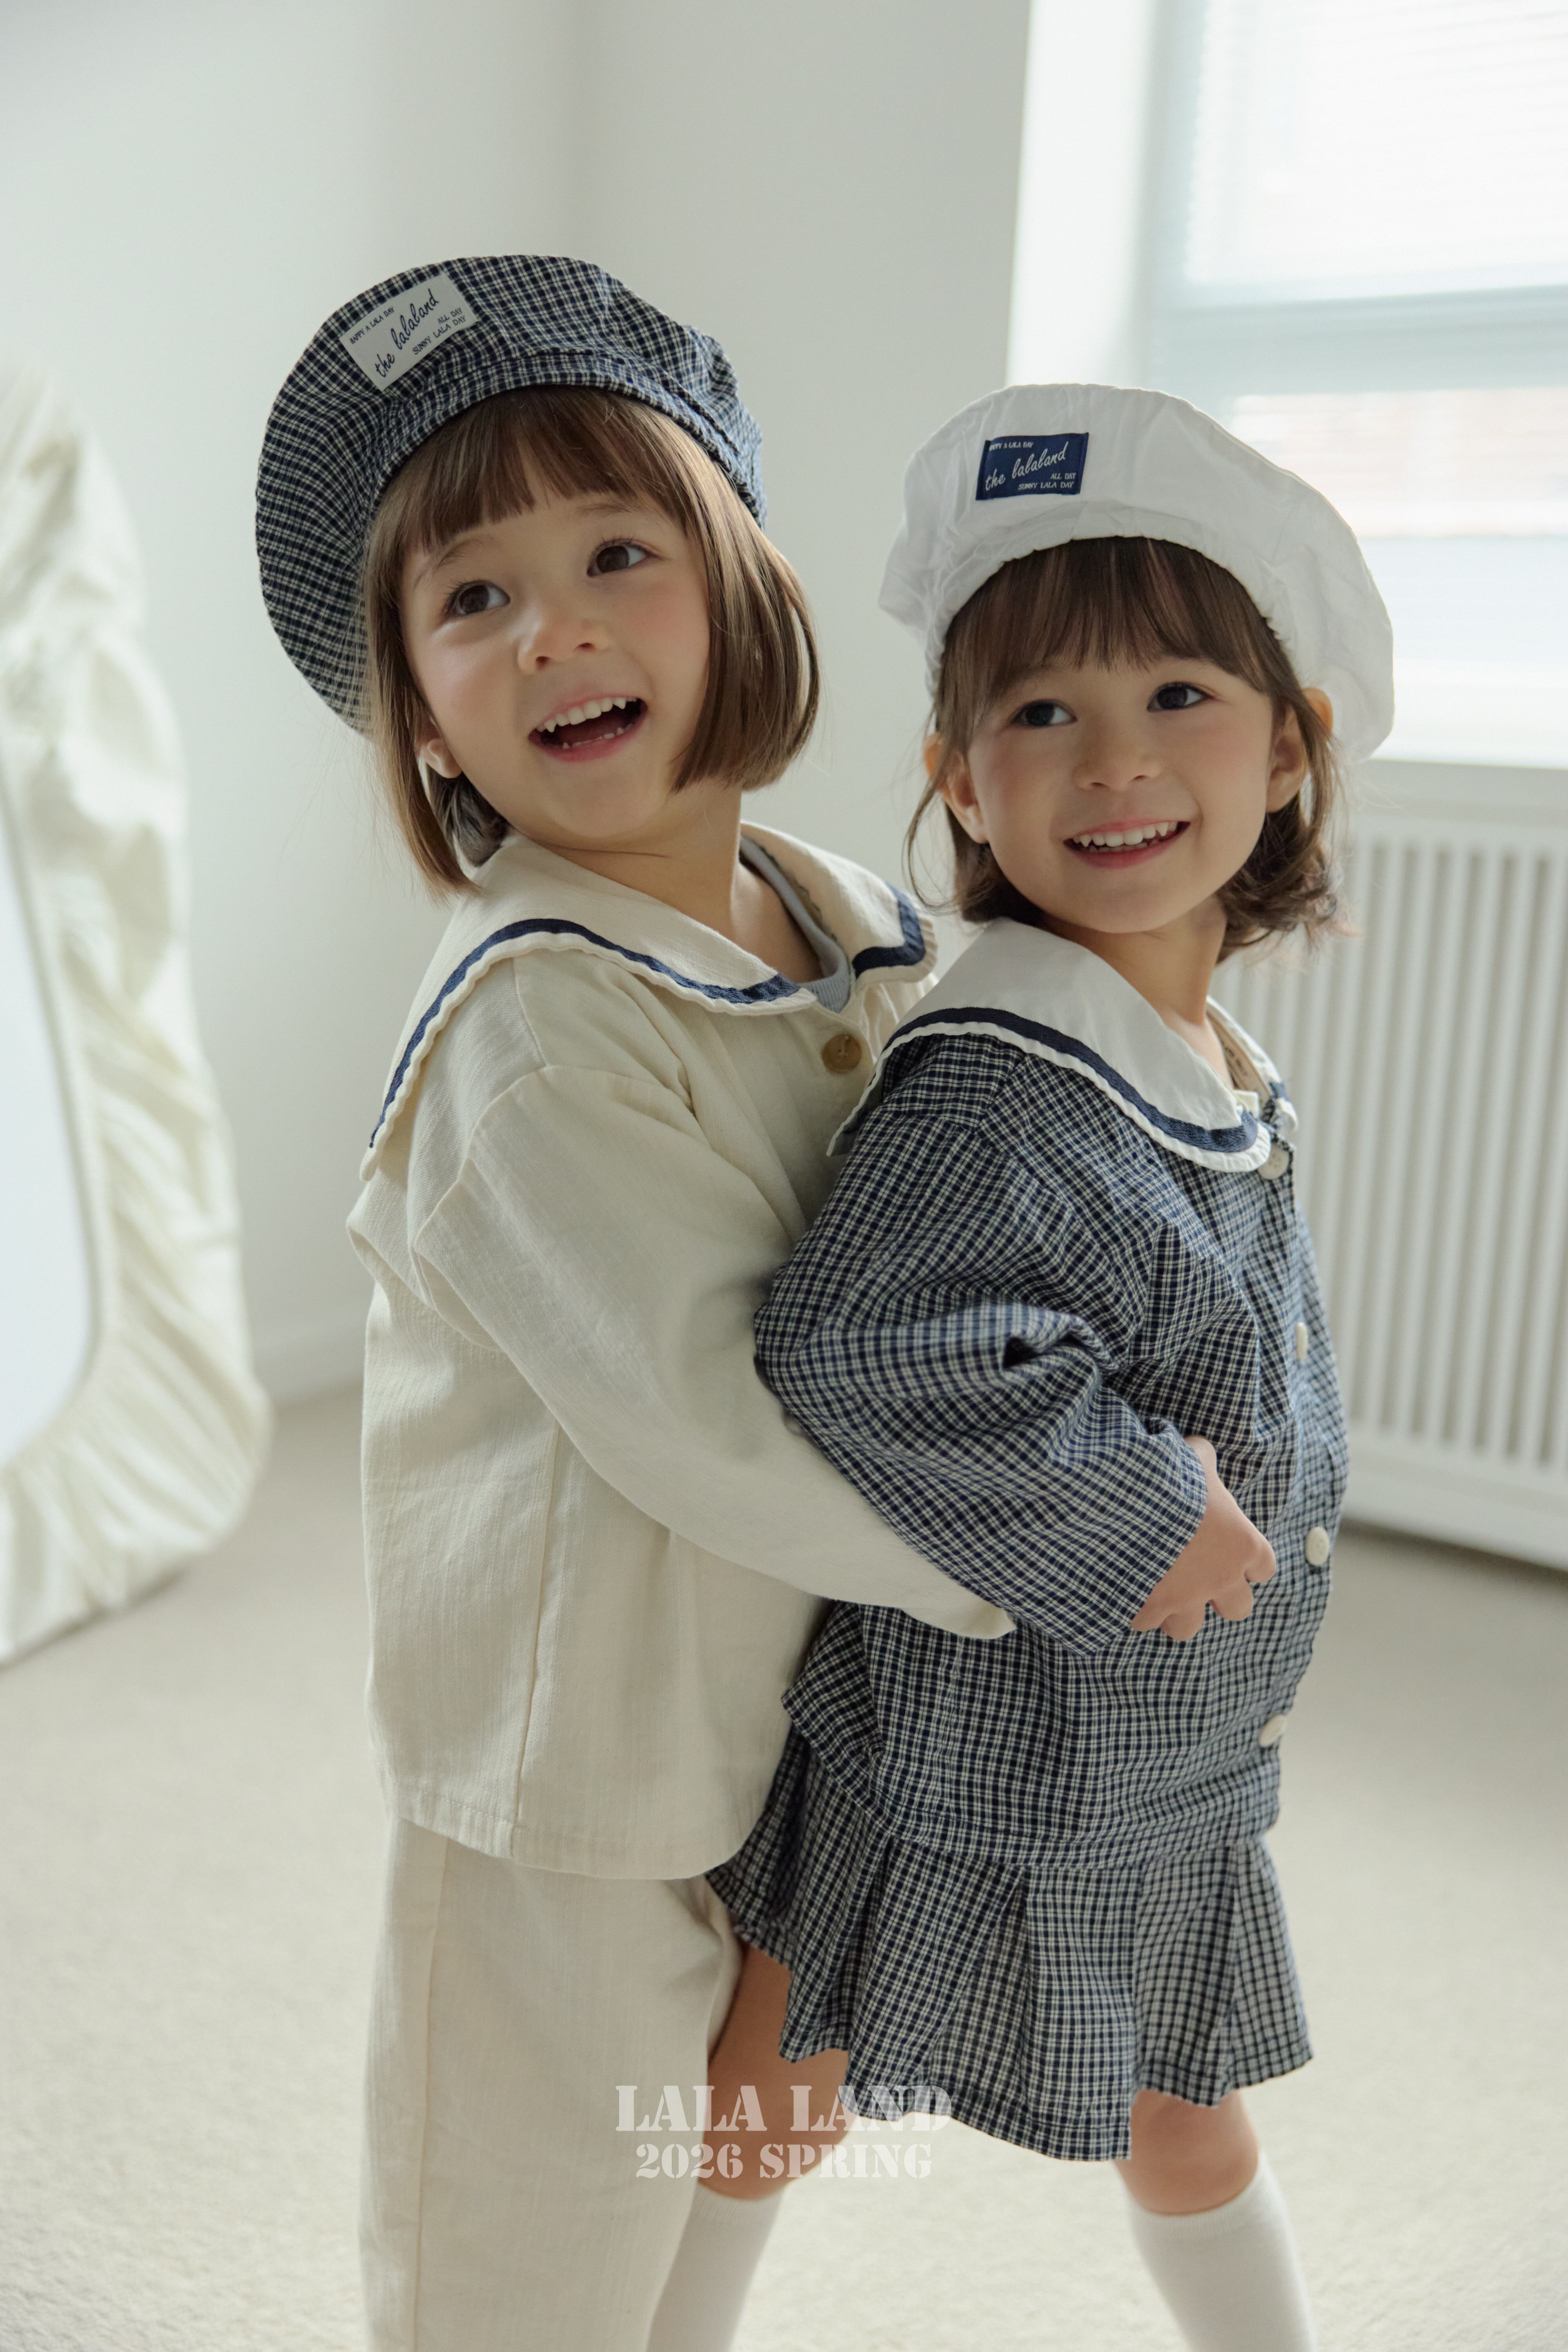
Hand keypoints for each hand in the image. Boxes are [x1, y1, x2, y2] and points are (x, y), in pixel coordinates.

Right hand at [1130, 1437, 1275, 1641]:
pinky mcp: (1149, 1608)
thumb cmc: (1170, 1475)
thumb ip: (1205, 1460)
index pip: (1265, 1568)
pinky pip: (1144, 1623)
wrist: (1126, 1498)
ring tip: (1156, 1586)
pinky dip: (1135, 1610)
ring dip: (1175, 1610)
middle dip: (1219, 1595)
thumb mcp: (1195, 1458)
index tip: (1229, 1549)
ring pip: (1189, 1627)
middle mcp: (1221, 1578)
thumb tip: (1200, 1450)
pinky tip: (1123, 1586)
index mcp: (1243, 1544)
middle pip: (1239, 1608)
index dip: (1247, 1561)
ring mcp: (1185, 1598)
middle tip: (1196, 1574)